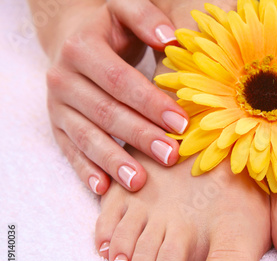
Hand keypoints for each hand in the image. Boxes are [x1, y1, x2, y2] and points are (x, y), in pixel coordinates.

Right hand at [45, 3, 186, 194]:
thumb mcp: (126, 11)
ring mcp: (58, 106)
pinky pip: (70, 151)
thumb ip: (146, 17)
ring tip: (139, 182)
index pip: (120, 81)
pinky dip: (85, 171)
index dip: (150, 103)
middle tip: (170, 156)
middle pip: (105, 112)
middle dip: (139, 136)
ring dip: (113, 161)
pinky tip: (104, 188)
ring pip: (86, 137)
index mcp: (81, 48)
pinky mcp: (57, 126)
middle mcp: (63, 78)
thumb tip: (171, 38)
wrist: (73, 39)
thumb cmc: (111, 29)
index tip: (180, 122)